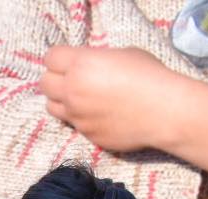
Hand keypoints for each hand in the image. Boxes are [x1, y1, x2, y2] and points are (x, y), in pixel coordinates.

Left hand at [41, 47, 182, 151]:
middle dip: (53, 79)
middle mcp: (73, 91)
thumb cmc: (148, 75)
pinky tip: (98, 114)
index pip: (50, 58)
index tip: (67, 61)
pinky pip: (74, 125)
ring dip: (61, 101)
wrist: (162, 111)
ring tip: (78, 99)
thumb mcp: (121, 54)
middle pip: (44, 84)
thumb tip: (88, 69)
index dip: (58, 58)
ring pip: (52, 107)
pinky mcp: (86, 135)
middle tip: (69, 80)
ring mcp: (77, 116)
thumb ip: (96, 61)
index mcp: (81, 64)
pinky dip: (80, 119)